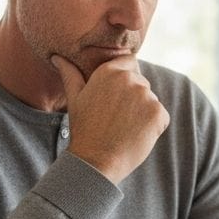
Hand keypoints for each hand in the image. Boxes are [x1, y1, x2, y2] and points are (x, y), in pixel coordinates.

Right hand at [51, 54, 169, 183]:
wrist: (95, 161)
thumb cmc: (84, 129)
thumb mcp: (75, 98)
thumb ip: (70, 74)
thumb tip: (57, 57)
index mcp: (109, 71)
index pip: (130, 62)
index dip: (126, 77)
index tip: (117, 95)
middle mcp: (130, 79)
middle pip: (141, 82)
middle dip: (133, 97)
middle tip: (116, 117)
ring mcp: (146, 96)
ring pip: (151, 100)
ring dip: (143, 112)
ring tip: (124, 128)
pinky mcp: (158, 114)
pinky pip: (161, 116)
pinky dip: (153, 126)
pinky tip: (135, 136)